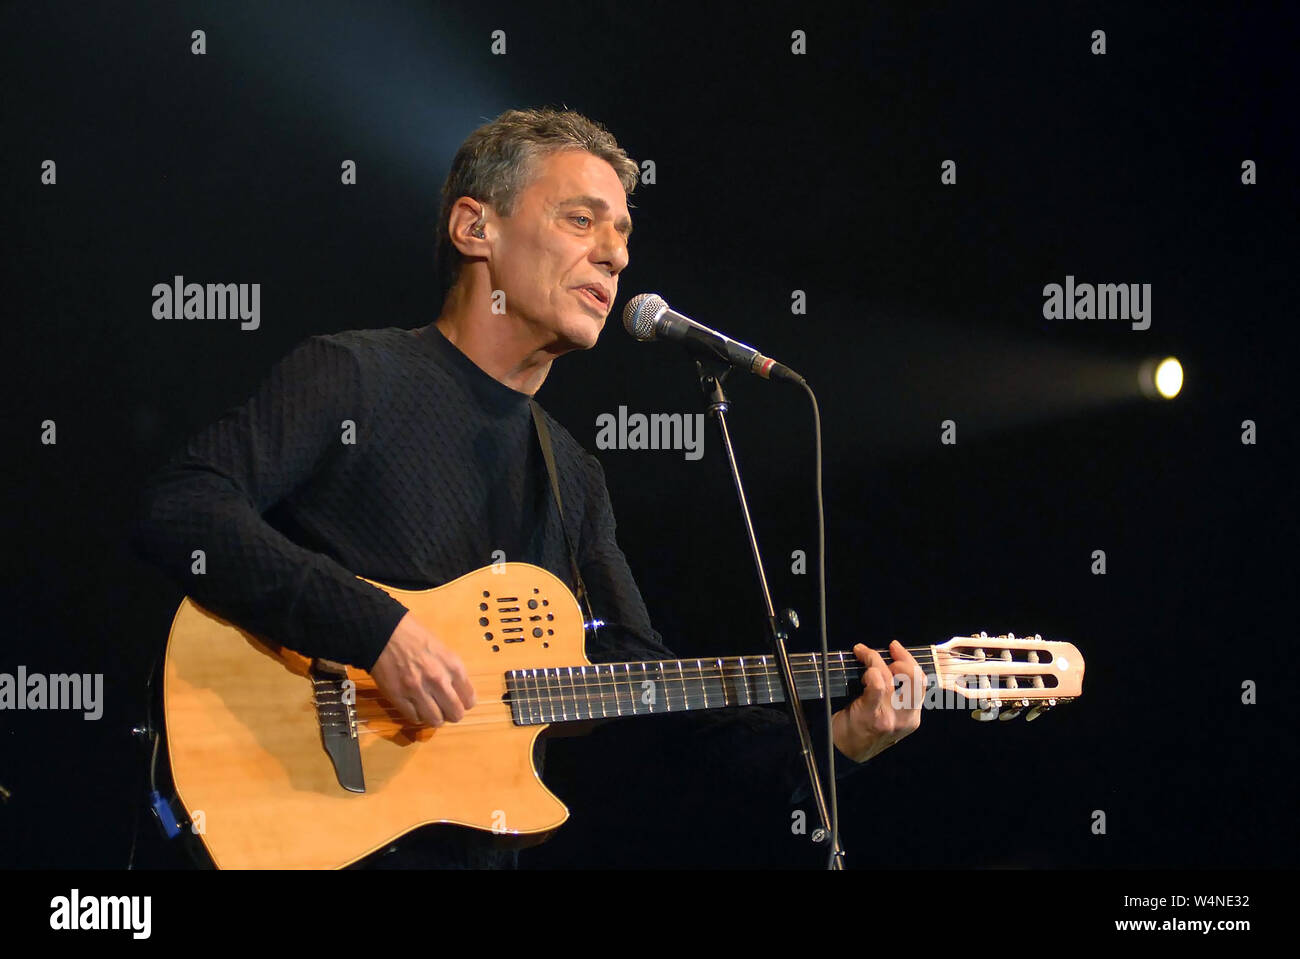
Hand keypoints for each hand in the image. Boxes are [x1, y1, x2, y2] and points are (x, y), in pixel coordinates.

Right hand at [370, 610, 475, 725]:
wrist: (384, 632)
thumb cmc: (414, 636)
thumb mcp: (443, 649)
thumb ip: (451, 671)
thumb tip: (457, 691)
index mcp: (452, 666)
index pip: (469, 699)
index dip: (465, 703)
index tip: (459, 701)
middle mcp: (438, 680)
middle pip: (455, 714)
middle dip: (452, 714)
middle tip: (445, 709)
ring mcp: (417, 690)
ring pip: (435, 720)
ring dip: (434, 717)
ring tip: (430, 709)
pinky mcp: (398, 697)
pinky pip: (414, 718)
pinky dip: (417, 716)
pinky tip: (416, 707)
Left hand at [831, 640, 925, 761]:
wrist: (843, 753)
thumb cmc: (861, 728)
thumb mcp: (886, 715)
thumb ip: (894, 695)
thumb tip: (886, 661)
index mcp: (912, 717)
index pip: (921, 682)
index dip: (909, 660)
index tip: (895, 648)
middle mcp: (906, 718)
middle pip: (915, 678)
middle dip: (901, 658)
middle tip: (884, 652)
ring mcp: (891, 718)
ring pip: (891, 677)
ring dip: (874, 659)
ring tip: (863, 654)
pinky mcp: (874, 716)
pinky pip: (877, 686)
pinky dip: (870, 672)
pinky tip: (862, 671)